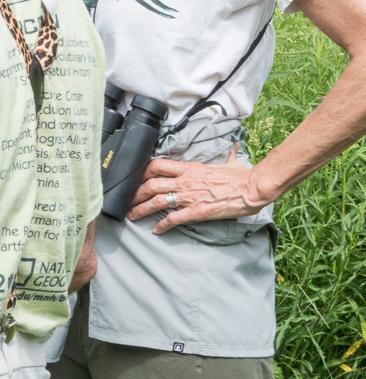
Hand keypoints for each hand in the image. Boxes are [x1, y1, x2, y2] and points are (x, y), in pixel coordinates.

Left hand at [127, 147, 271, 232]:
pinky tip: (156, 230)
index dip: (142, 171)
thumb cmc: (242, 176)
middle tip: (126, 200)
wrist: (252, 188)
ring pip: (157, 201)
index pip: (158, 165)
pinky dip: (163, 225)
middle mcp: (185, 181)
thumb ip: (226, 156)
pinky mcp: (197, 211)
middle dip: (135, 193)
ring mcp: (190, 196)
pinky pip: (174, 219)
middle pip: (151, 184)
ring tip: (132, 216)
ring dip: (141, 209)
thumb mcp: (230, 162)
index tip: (135, 178)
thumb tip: (232, 147)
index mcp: (190, 168)